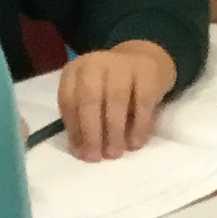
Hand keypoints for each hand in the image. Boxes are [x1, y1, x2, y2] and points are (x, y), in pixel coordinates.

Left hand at [56, 40, 174, 161]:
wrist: (145, 60)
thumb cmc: (113, 87)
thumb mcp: (92, 97)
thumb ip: (83, 119)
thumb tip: (81, 152)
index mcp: (76, 69)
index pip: (68, 99)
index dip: (73, 128)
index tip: (80, 152)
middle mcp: (96, 63)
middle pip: (89, 98)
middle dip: (91, 131)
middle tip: (96, 157)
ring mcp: (122, 65)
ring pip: (116, 99)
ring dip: (114, 131)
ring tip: (114, 153)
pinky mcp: (148, 72)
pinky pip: (142, 102)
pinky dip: (138, 125)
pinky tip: (135, 144)